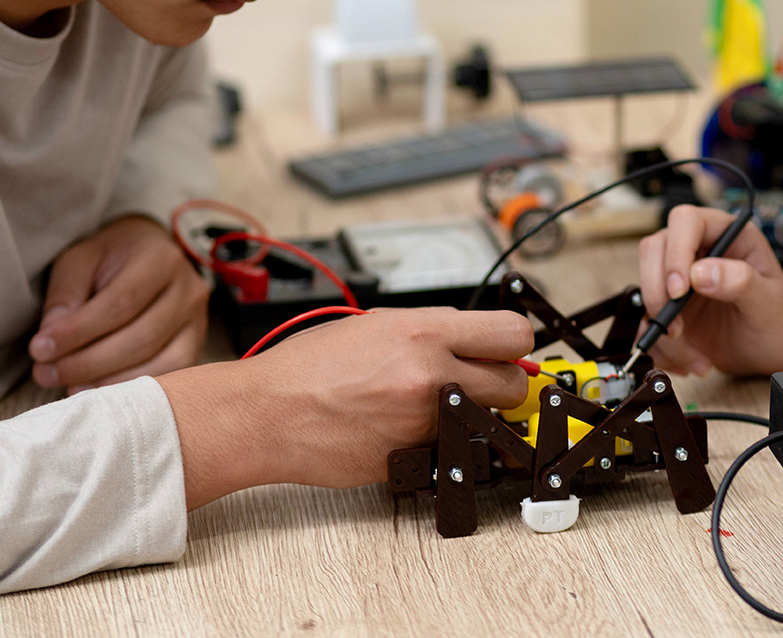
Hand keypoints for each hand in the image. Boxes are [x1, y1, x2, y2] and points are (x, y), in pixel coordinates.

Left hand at [29, 215, 208, 392]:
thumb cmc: (110, 258)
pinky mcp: (195, 346)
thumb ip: (65, 293)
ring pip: (157, 363)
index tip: (39, 350)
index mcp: (161, 259)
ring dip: (107, 381)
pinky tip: (99, 392)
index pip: (121, 302)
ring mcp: (198, 322)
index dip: (79, 331)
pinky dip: (131, 388)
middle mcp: (189, 290)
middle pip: (140, 338)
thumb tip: (50, 339)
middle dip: (87, 362)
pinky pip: (170, 377)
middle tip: (45, 374)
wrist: (150, 256)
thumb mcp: (80, 259)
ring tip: (67, 386)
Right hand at [160, 307, 533, 506]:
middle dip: (501, 384)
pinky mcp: (412, 458)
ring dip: (469, 415)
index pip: (513, 334)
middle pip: (514, 384)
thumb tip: (474, 339)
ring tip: (428, 405)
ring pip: (483, 421)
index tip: (505, 349)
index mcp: (424, 332)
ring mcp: (423, 422)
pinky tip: (402, 429)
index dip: (514, 344)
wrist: (268, 414)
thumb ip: (432, 331)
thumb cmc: (311, 366)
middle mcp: (430, 375)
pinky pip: (448, 448)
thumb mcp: (377, 324)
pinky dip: (436, 441)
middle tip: (478, 382)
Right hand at [636, 204, 782, 375]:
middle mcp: (698, 251)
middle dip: (658, 293)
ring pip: (645, 289)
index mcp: (727, 235)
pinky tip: (691, 361)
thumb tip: (701, 273)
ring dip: (662, 329)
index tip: (680, 290)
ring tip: (695, 356)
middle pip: (653, 249)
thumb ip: (742, 282)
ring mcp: (679, 279)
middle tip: (677, 328)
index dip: (677, 252)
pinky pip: (645, 323)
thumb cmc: (779, 319)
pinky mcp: (669, 309)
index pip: (687, 221)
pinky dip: (662, 349)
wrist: (774, 349)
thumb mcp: (770, 302)